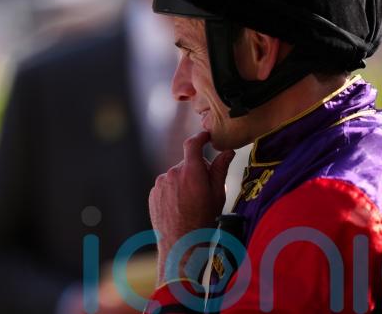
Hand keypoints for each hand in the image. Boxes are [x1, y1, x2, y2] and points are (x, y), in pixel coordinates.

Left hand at [148, 131, 234, 283]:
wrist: (181, 245)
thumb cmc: (204, 221)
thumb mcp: (218, 195)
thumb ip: (220, 170)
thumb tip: (228, 151)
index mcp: (191, 172)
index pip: (193, 144)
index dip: (201, 137)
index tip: (206, 136)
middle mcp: (173, 174)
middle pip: (187, 164)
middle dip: (196, 171)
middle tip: (204, 191)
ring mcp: (160, 183)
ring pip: (176, 176)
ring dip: (184, 183)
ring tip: (190, 204)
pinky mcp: (153, 193)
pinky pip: (166, 186)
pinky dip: (173, 192)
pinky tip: (179, 208)